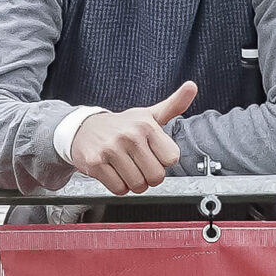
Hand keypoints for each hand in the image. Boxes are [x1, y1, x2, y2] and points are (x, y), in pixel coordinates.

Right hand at [68, 82, 197, 194]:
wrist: (84, 129)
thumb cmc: (122, 125)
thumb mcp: (149, 115)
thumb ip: (174, 105)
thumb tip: (192, 87)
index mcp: (146, 125)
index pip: (171, 159)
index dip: (163, 161)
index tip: (153, 154)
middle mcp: (129, 135)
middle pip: (156, 176)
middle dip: (149, 177)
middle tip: (139, 166)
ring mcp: (111, 149)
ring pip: (138, 185)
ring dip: (134, 183)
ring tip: (126, 169)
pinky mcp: (95, 163)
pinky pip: (118, 189)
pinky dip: (119, 187)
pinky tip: (114, 173)